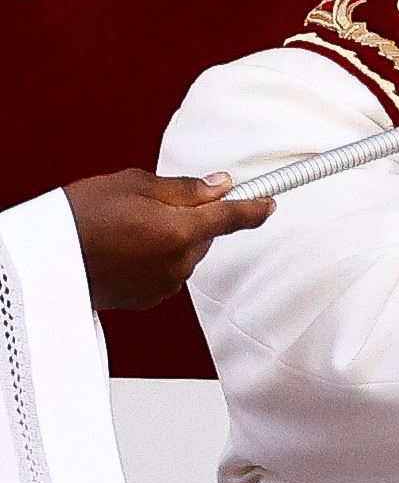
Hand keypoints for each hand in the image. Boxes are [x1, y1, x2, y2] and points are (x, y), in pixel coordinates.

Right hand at [62, 170, 273, 310]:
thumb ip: (186, 188)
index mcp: (182, 231)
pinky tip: (125, 250)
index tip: (270, 203)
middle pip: (205, 234)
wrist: (44, 261)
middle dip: (190, 218)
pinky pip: (168, 271)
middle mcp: (181, 262)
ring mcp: (166, 284)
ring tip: (127, 229)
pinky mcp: (151, 298)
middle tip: (150, 207)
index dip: (255, 207)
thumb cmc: (82, 216)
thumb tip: (221, 186)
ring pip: (187, 252)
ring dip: (171, 239)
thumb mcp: (134, 184)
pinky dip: (157, 259)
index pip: (233, 217)